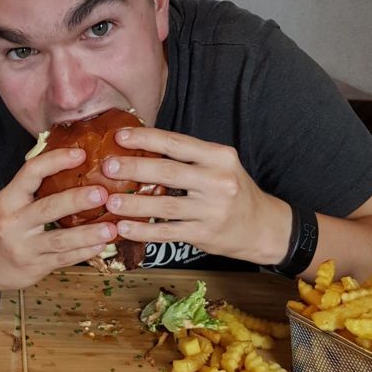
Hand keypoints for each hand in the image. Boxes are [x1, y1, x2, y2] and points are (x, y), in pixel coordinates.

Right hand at [0, 147, 117, 289]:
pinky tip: (102, 245)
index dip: (55, 161)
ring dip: (88, 233)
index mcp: (9, 199)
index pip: (30, 173)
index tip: (80, 154)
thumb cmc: (10, 225)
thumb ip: (37, 186)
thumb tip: (77, 158)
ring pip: (60, 239)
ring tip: (111, 228)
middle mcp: (13, 222)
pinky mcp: (35, 266)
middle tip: (102, 194)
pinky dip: (85, 252)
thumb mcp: (14, 202)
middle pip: (48, 208)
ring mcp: (24, 247)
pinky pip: (64, 259)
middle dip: (77, 200)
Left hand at [99, 126, 291, 265]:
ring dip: (133, 204)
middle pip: (168, 172)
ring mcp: (212, 210)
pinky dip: (143, 231)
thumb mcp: (220, 166)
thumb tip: (141, 147)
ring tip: (109, 201)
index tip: (120, 137)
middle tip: (108, 167)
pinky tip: (124, 228)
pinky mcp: (205, 234)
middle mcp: (218, 181)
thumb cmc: (233, 191)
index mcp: (219, 157)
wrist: (263, 227)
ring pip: (164, 205)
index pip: (177, 143)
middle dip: (134, 168)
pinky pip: (167, 231)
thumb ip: (188, 158)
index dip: (146, 138)